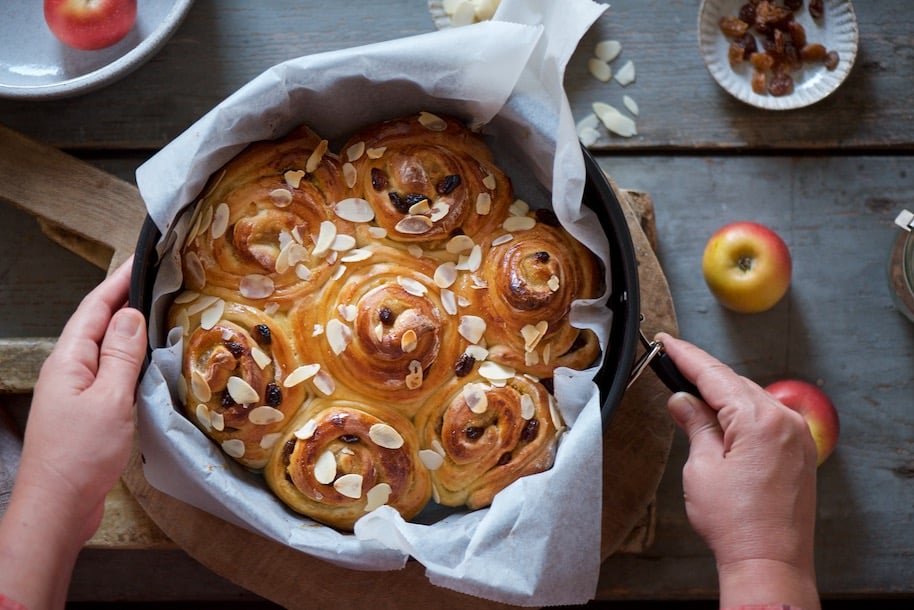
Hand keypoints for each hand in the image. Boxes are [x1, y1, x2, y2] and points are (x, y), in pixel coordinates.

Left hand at [0, 258, 146, 609]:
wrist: (59, 505)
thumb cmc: (81, 454)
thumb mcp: (109, 398)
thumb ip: (120, 355)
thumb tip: (131, 315)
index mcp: (69, 360)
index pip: (94, 307)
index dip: (119, 281)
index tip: (143, 258)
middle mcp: (68, 369)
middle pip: (96, 323)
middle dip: (124, 298)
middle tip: (159, 280)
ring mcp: (75, 390)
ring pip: (104, 347)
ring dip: (128, 327)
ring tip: (159, 312)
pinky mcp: (86, 410)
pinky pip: (109, 370)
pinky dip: (129, 357)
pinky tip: (147, 361)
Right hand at [657, 333, 819, 609]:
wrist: (770, 563)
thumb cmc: (737, 523)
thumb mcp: (702, 467)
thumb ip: (695, 425)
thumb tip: (683, 401)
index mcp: (760, 420)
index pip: (715, 375)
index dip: (686, 356)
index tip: (667, 342)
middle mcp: (785, 422)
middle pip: (736, 384)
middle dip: (703, 376)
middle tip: (671, 366)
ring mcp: (797, 438)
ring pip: (752, 400)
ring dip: (722, 396)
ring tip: (690, 397)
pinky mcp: (800, 453)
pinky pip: (767, 419)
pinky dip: (742, 413)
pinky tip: (722, 419)